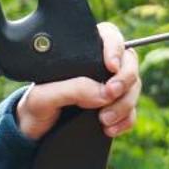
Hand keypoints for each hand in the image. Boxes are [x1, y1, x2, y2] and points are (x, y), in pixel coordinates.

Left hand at [15, 23, 141, 141]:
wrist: (35, 132)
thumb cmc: (36, 106)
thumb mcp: (44, 97)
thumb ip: (72, 89)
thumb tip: (104, 93)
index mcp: (82, 54)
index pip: (109, 35)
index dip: (115, 47)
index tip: (110, 66)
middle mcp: (99, 68)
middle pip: (129, 61)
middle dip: (125, 78)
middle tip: (111, 93)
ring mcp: (109, 88)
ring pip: (134, 87)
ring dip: (125, 104)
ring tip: (104, 120)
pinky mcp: (114, 109)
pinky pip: (132, 111)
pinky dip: (126, 120)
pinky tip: (109, 129)